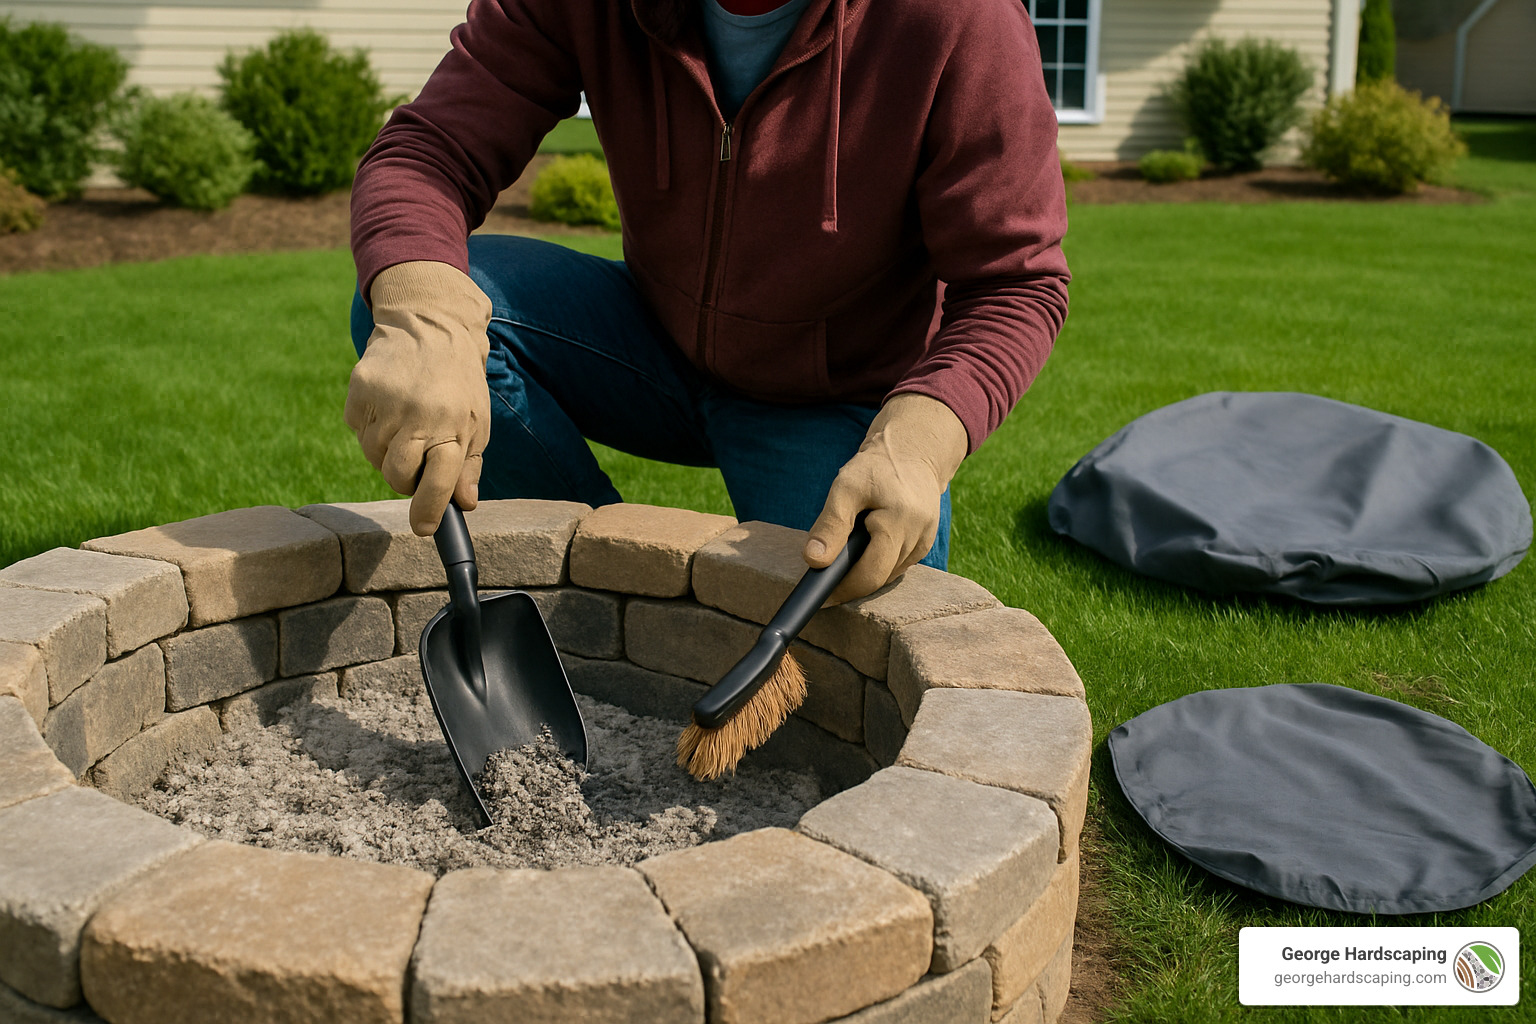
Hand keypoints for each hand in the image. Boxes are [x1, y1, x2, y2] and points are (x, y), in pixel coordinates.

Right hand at [343, 261, 493, 535]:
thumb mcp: (476, 422)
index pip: (439, 481)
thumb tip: (463, 505)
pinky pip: (358, 432)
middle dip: (405, 479)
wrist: (430, 325)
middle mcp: (418, 417)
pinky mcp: (359, 391)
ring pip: (374, 457)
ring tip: (407, 423)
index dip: (429, 509)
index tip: (423, 527)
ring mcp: (385, 404)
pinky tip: (389, 407)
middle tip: (418, 460)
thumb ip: (469, 466)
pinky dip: (371, 429)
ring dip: (388, 451)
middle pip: (397, 477)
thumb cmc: (459, 382)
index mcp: (452, 427)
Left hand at [804, 393, 969, 602]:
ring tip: (846, 551)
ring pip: (888, 575)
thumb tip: (814, 561)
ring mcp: (925, 543)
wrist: (912, 452)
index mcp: (900, 523)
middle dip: (851, 582)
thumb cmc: (875, 468)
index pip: (871, 573)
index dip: (844, 589)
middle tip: (826, 578)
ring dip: (864, 571)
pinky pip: (896, 566)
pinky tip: (865, 548)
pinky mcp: (924, 545)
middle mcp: (919, 537)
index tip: (820, 599)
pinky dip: (877, 563)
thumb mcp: (845, 488)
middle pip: (879, 578)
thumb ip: (830, 525)